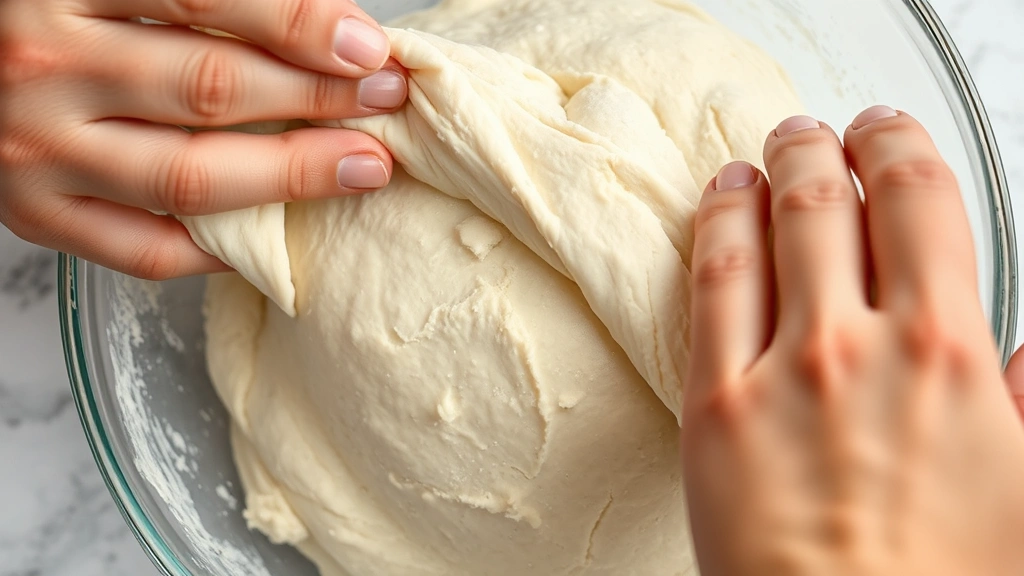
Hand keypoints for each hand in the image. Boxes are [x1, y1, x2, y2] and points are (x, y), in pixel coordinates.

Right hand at [0, 0, 407, 278]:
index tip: (370, 50)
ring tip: (361, 166)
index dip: (300, 26)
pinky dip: (222, 249)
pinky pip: (145, 250)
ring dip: (292, 175)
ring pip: (188, 176)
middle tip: (383, 101)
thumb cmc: (54, 18)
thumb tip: (326, 29)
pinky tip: (280, 230)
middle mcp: (43, 67)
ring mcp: (34, 151)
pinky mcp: (37, 216)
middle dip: (317, 97)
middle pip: (210, 90)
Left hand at [683, 106, 1023, 575]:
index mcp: (947, 354)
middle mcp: (860, 345)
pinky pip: (711, 285)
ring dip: (768, 173)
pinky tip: (719, 202)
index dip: (900, 150)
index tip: (887, 132)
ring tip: (763, 153)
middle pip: (837, 201)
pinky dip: (715, 225)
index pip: (921, 205)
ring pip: (772, 227)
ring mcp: (782, 367)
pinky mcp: (715, 402)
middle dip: (826, 148)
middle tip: (820, 131)